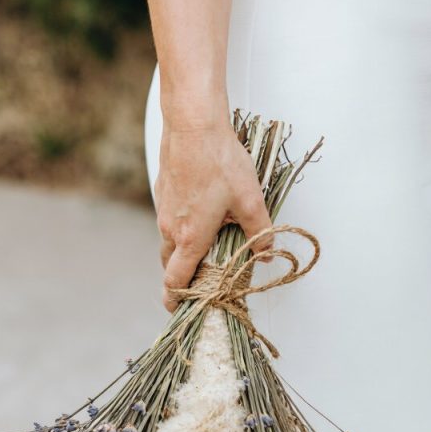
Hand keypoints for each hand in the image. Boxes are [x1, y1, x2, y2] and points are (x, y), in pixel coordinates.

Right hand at [154, 119, 272, 310]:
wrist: (192, 123)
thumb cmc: (219, 160)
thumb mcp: (250, 200)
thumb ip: (260, 232)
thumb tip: (267, 253)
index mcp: (190, 238)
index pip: (175, 282)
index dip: (176, 300)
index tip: (180, 309)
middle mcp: (171, 229)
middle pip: (170, 267)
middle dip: (183, 279)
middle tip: (202, 283)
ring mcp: (164, 211)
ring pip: (168, 244)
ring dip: (182, 253)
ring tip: (205, 249)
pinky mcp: (163, 193)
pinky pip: (169, 222)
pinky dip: (180, 230)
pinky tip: (201, 215)